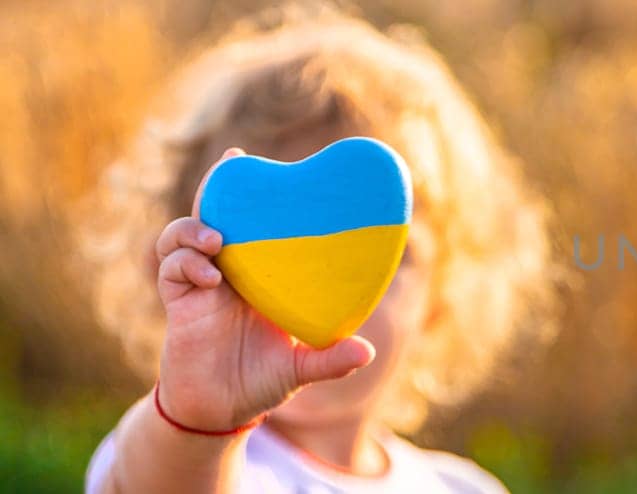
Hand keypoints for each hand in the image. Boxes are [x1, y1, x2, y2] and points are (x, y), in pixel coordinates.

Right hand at [153, 148, 374, 430]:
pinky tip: (208, 276)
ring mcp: (201, 283)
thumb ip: (330, 360)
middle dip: (220, 187)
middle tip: (231, 161)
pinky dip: (185, 264)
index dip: (260, 194)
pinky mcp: (179, 302)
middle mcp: (231, 271)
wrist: (219, 410)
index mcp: (263, 275)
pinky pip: (172, 269)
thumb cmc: (262, 381)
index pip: (258, 224)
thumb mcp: (301, 368)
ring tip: (216, 240)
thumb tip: (367, 351)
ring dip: (195, 229)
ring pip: (184, 236)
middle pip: (217, 216)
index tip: (271, 163)